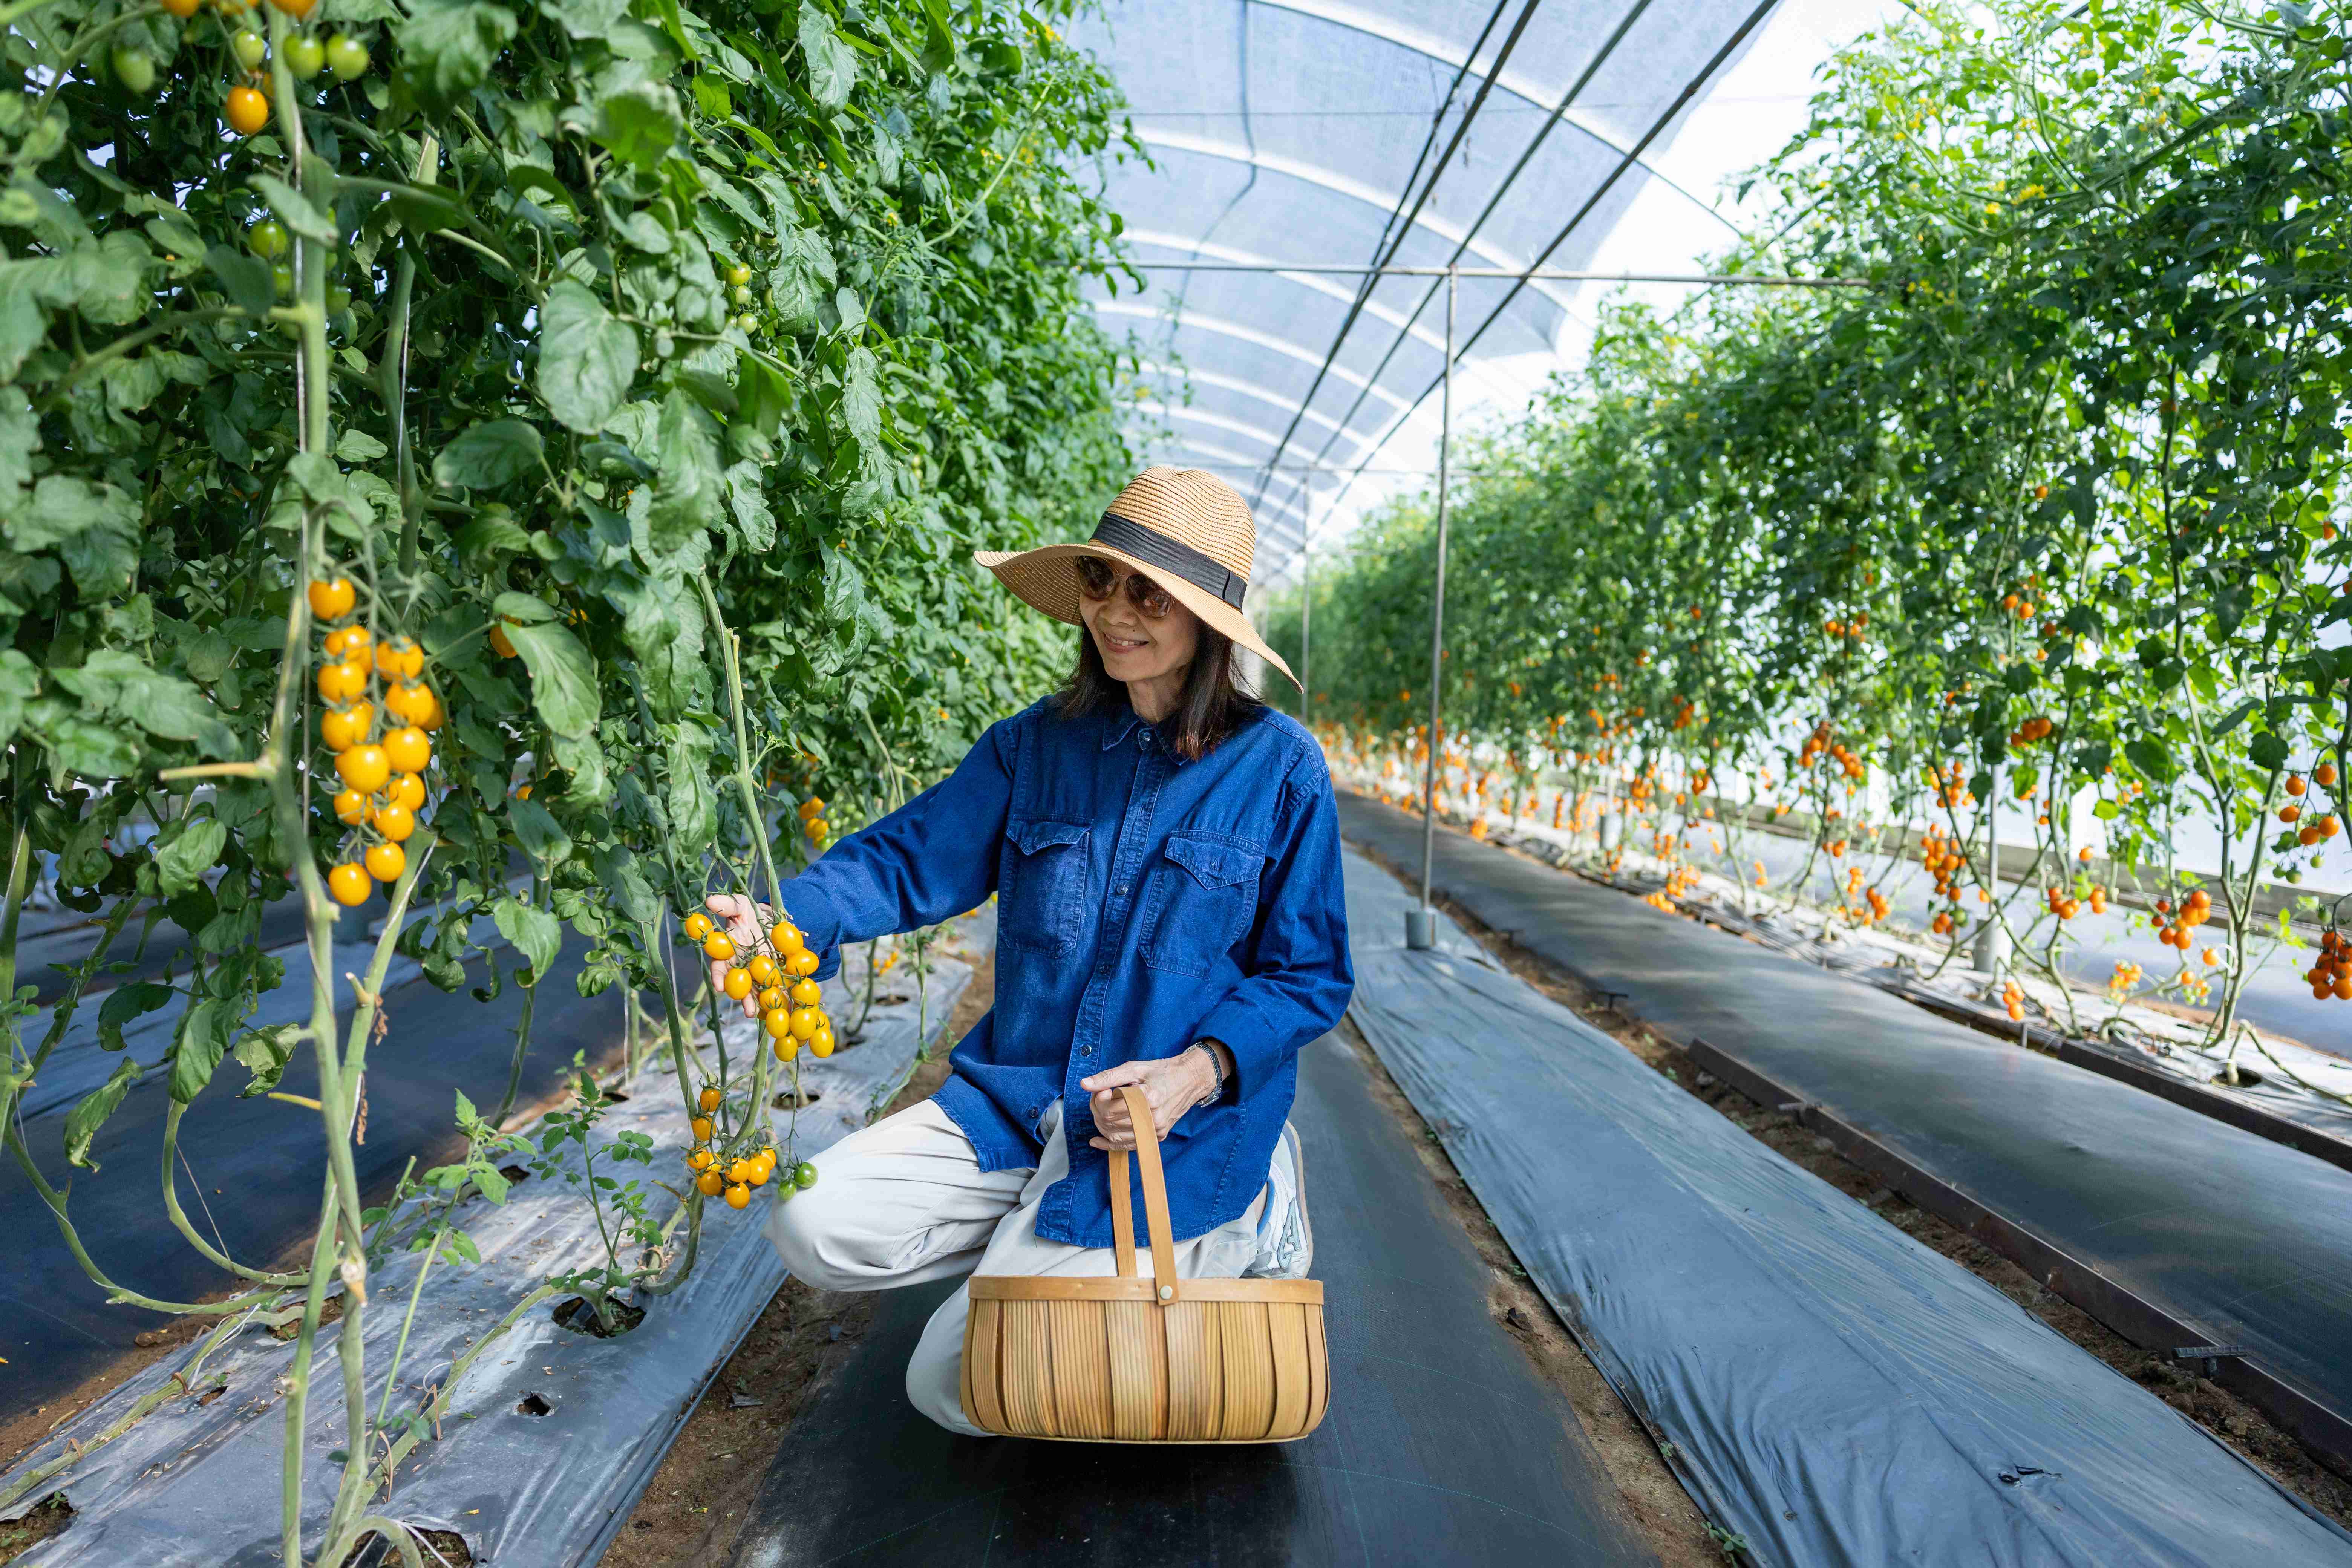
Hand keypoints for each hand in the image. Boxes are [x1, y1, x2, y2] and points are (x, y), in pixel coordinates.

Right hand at [702, 893, 769, 1017]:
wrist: (769, 917)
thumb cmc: (748, 912)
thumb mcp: (738, 905)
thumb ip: (726, 905)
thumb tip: (709, 901)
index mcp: (729, 952)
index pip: (720, 966)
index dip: (718, 976)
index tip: (719, 986)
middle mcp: (741, 966)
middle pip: (740, 985)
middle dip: (743, 998)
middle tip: (746, 1011)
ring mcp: (757, 971)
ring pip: (756, 990)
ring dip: (758, 1003)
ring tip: (760, 1015)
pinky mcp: (773, 973)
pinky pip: (774, 987)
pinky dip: (778, 998)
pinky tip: (783, 1009)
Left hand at [1080, 1047, 1219, 1151]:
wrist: (1189, 1081)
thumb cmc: (1162, 1072)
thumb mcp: (1135, 1068)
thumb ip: (1109, 1077)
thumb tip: (1084, 1084)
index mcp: (1147, 1098)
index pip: (1110, 1108)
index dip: (1099, 1099)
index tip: (1102, 1090)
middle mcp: (1152, 1118)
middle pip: (1111, 1122)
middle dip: (1097, 1110)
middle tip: (1100, 1096)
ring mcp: (1155, 1130)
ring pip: (1115, 1136)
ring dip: (1101, 1124)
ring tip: (1102, 1109)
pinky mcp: (1157, 1137)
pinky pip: (1128, 1145)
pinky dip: (1110, 1144)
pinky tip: (1097, 1140)